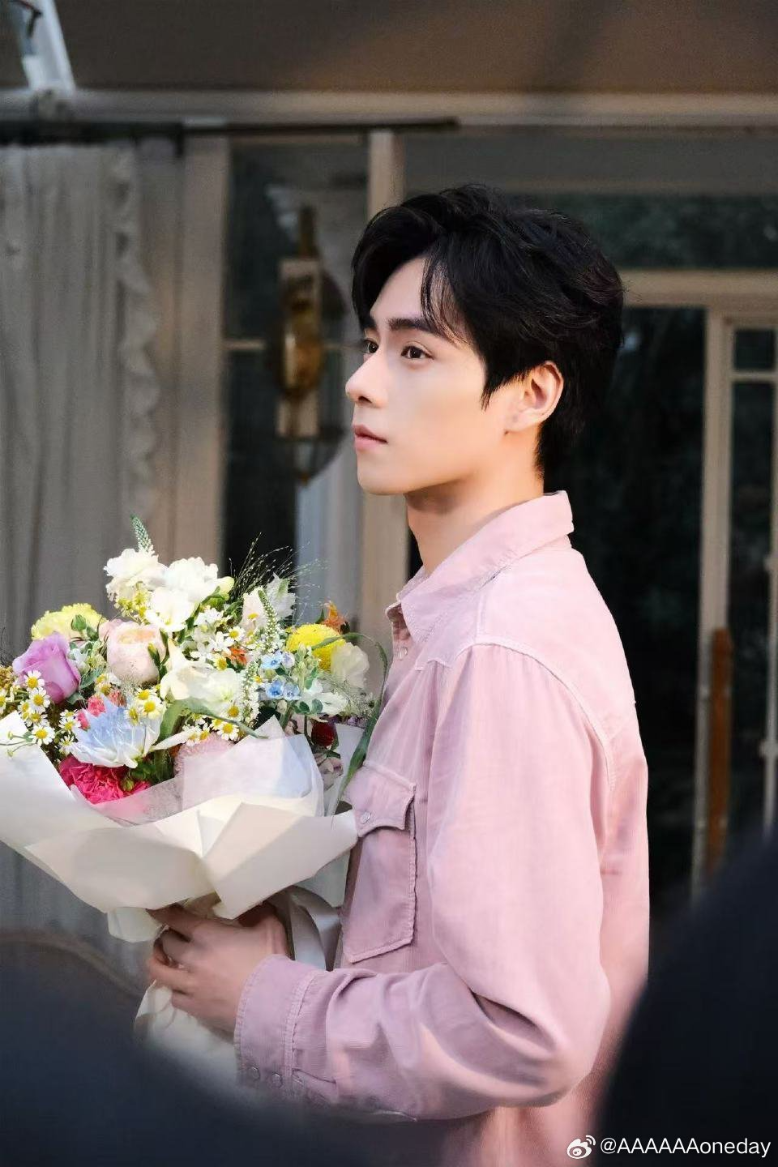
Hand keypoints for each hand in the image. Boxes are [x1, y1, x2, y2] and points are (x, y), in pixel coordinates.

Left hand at [146, 902, 289, 1033]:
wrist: (271, 1003)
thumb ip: (256, 912)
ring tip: (162, 961)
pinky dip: (175, 990)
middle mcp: (192, 958)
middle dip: (165, 937)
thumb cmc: (270, 962)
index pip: (176, 919)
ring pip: (160, 972)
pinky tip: (180, 988)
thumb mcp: (269, 927)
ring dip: (159, 963)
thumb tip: (248, 906)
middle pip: (166, 944)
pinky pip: (174, 997)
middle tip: (170, 936)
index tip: (155, 909)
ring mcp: (190, 985)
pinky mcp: (194, 1007)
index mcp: (207, 936)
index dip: (163, 912)